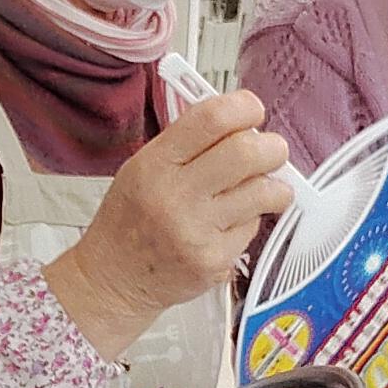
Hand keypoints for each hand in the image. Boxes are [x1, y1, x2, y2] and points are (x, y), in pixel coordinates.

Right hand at [45, 91, 292, 358]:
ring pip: (262, 191)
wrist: (112, 280)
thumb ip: (188, 144)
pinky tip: (231, 224)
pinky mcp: (213, 261)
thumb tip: (242, 125)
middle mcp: (174, 195)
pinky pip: (253, 227)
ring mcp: (195, 231)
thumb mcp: (141, 168)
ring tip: (266, 189)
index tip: (253, 113)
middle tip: (272, 152)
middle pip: (246, 152)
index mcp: (155, 164)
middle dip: (272, 148)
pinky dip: (251, 220)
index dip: (245, 108)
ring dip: (274, 186)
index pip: (212, 118)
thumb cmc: (129, 222)